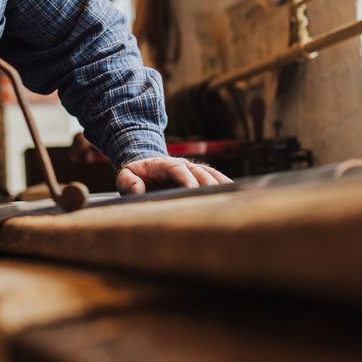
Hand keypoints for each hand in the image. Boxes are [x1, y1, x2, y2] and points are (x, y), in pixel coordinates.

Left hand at [116, 156, 232, 194]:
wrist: (145, 167)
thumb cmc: (135, 175)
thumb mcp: (125, 177)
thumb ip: (128, 183)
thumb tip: (138, 190)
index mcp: (164, 164)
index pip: (177, 168)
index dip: (186, 178)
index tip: (193, 188)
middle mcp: (183, 165)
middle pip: (198, 171)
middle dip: (207, 183)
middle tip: (215, 197)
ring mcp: (194, 170)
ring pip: (211, 175)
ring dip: (221, 184)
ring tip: (231, 196)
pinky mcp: (201, 177)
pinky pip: (217, 179)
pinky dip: (225, 186)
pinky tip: (235, 195)